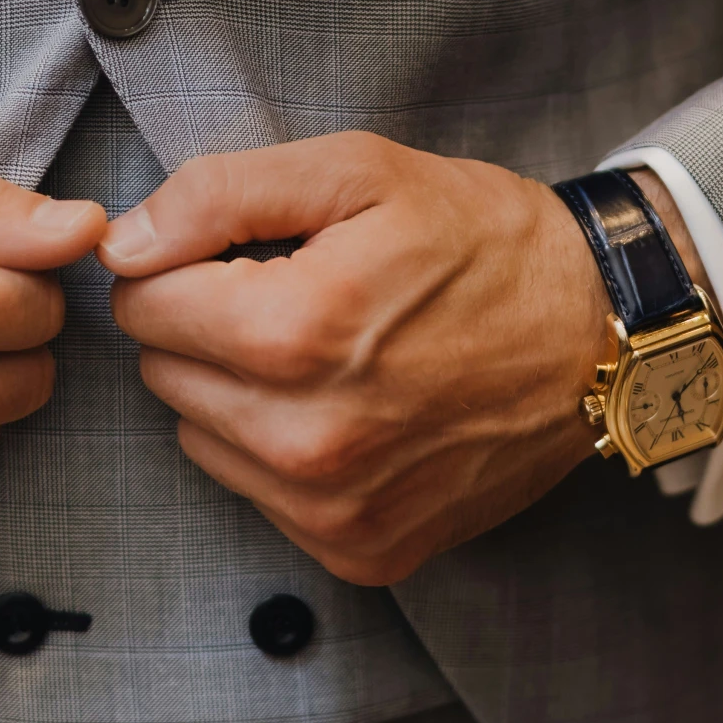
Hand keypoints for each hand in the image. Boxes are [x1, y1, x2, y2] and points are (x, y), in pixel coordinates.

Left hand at [99, 135, 704, 585]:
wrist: (600, 336)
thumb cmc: (482, 242)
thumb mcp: (360, 171)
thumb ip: (222, 194)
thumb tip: (122, 244)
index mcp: (297, 333)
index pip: (143, 303)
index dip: (186, 264)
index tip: (250, 255)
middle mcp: (308, 439)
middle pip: (164, 373)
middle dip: (212, 328)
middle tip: (300, 297)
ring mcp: (335, 508)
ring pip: (201, 437)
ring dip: (241, 392)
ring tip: (334, 353)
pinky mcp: (361, 551)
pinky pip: (259, 495)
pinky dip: (285, 451)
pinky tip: (357, 408)